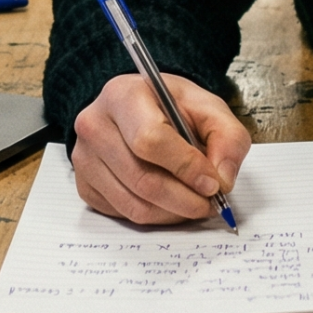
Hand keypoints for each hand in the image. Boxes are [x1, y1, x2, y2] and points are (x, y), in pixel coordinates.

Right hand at [70, 72, 249, 224]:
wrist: (138, 110)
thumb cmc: (171, 108)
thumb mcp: (208, 108)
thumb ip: (227, 138)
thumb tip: (222, 180)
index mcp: (122, 95)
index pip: (149, 140)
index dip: (186, 167)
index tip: (213, 183)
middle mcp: (94, 125)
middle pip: (142, 179)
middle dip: (185, 199)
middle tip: (209, 203)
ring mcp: (84, 158)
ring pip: (134, 204)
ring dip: (173, 213)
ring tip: (194, 203)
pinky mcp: (84, 185)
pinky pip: (124, 214)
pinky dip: (155, 216)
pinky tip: (170, 202)